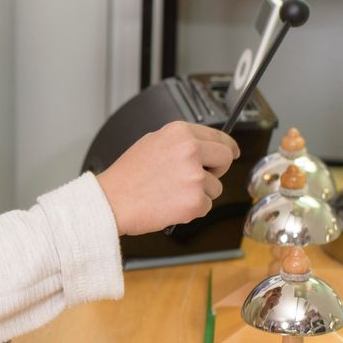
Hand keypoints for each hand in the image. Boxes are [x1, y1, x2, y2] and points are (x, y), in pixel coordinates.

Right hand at [95, 121, 238, 235]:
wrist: (111, 201)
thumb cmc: (127, 176)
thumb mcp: (152, 143)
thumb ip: (181, 142)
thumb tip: (205, 147)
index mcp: (180, 132)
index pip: (218, 137)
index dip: (227, 148)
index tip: (231, 153)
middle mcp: (190, 150)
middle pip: (225, 159)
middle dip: (216, 170)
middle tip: (196, 179)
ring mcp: (194, 177)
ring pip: (215, 187)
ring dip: (199, 193)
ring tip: (171, 193)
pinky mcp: (194, 201)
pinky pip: (206, 207)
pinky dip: (191, 210)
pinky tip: (170, 205)